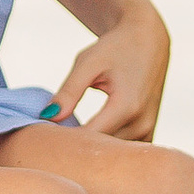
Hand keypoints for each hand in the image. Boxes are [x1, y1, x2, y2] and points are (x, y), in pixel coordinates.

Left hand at [54, 0, 171, 138]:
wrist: (148, 41)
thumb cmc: (115, 48)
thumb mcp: (88, 63)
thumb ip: (69, 91)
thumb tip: (47, 117)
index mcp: (126, 106)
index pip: (89, 138)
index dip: (64, 141)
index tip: (45, 139)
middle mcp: (141, 123)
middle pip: (101, 150)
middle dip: (76, 147)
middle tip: (50, 141)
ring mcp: (148, 130)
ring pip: (112, 153)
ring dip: (91, 150)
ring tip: (67, 141)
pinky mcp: (149, 131)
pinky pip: (124, 150)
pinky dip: (107, 147)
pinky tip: (88, 140)